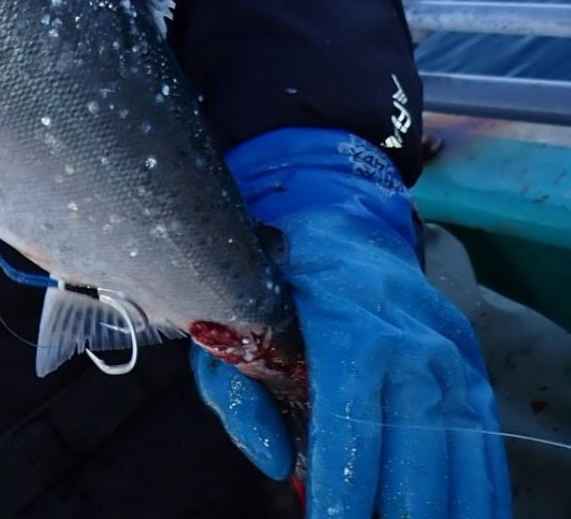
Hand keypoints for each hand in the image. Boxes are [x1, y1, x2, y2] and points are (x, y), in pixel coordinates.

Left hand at [191, 129, 510, 517]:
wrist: (338, 228)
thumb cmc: (274, 288)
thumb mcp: (232, 330)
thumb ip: (238, 397)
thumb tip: (276, 466)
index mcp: (346, 328)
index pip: (350, 427)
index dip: (342, 491)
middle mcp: (410, 340)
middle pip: (412, 451)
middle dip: (393, 509)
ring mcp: (449, 351)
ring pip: (458, 452)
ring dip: (441, 506)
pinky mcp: (470, 362)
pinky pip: (485, 437)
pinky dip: (481, 488)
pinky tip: (467, 516)